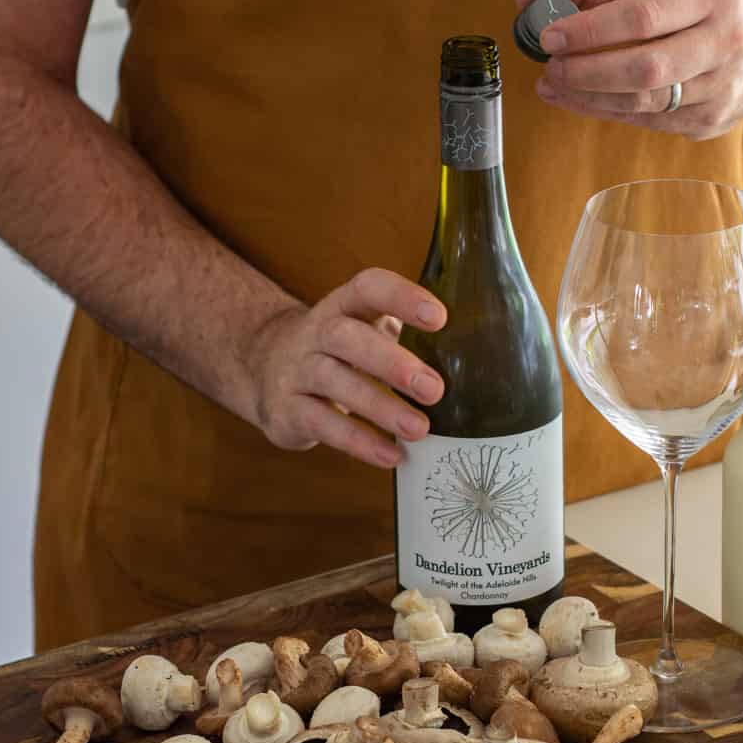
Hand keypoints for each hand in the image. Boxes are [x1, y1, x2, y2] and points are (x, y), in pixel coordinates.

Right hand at [248, 269, 446, 468]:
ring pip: (334, 383)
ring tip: (419, 429)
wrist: (265, 368)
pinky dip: (358, 442)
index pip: (368, 287)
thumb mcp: (367, 330)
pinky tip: (391, 455)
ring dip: (380, 408)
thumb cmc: (341, 350)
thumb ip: (408, 337)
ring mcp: (297, 370)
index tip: (439, 317)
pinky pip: (322, 424)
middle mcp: (317, 332)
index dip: (401, 297)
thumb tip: (478, 360)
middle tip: (433, 389)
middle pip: (347, 338)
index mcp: (344, 306)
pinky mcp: (287, 409)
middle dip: (391, 363)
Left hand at [515, 0, 742, 139]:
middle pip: (647, 68)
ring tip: (554, 85)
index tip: (550, 36)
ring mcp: (720, 89)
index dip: (592, 30)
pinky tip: (581, 99)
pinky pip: (648, 123)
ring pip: (646, 104)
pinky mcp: (708, 122)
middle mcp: (723, 42)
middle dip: (588, 73)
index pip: (644, 17)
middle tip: (549, 69)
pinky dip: (607, 112)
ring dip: (590, 98)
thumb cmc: (698, 6)